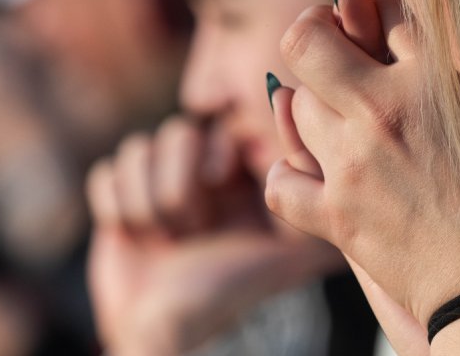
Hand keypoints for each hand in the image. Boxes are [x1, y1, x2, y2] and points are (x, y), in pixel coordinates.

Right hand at [86, 115, 341, 355]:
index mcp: (237, 176)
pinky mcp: (117, 195)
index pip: (224, 129)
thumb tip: (354, 209)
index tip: (223, 182)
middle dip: (180, 185)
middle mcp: (196, 172)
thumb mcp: (279, 259)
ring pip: (139, 147)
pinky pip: (106, 172)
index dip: (217, 153)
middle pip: (179, 132)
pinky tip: (133, 234)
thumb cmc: (223, 297)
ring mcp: (154, 180)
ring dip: (148, 200)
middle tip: (193, 228)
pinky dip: (117, 206)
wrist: (161, 331)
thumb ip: (313, 227)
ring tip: (166, 238)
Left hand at [266, 0, 459, 330]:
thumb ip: (445, 56)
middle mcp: (383, 112)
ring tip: (338, 117)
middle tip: (329, 51)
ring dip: (310, 105)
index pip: (379, 7)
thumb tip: (397, 0)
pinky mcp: (337, 217)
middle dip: (313, 39)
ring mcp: (353, 165)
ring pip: (295, 106)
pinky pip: (280, 182)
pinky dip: (288, 174)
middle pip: (306, 44)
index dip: (366, 4)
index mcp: (431, 78)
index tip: (364, 12)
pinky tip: (310, 171)